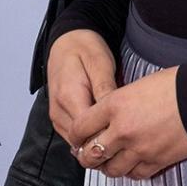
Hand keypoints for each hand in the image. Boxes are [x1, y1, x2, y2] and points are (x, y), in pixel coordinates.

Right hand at [46, 28, 118, 149]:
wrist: (66, 42)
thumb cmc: (84, 49)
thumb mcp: (100, 64)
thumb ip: (105, 89)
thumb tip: (114, 112)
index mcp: (68, 96)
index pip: (88, 131)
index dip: (109, 135)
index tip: (129, 130)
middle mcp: (58, 111)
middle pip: (83, 141)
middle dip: (105, 141)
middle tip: (128, 133)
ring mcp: (57, 117)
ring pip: (78, 143)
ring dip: (97, 140)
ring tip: (119, 130)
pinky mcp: (59, 119)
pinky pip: (75, 137)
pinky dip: (90, 137)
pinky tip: (106, 128)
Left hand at [67, 64, 186, 179]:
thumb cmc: (175, 86)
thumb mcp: (137, 85)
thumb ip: (117, 104)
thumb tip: (106, 117)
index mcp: (114, 106)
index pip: (79, 128)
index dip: (75, 135)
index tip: (77, 136)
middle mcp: (122, 130)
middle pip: (89, 154)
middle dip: (85, 155)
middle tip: (88, 153)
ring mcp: (139, 149)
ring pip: (110, 169)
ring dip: (107, 167)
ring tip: (109, 161)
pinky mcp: (156, 161)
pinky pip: (135, 174)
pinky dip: (130, 172)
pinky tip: (131, 164)